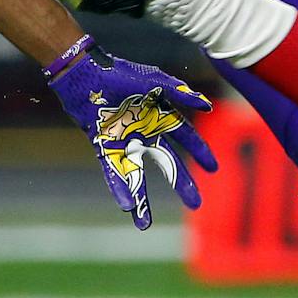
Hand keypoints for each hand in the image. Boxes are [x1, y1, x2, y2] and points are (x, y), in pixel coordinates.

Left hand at [44, 36, 217, 230]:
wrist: (84, 73)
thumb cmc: (119, 73)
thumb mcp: (154, 80)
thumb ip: (180, 92)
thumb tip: (208, 106)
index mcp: (160, 116)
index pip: (186, 137)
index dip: (200, 151)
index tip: (213, 168)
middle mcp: (145, 133)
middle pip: (168, 163)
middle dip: (182, 183)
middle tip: (195, 204)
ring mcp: (125, 142)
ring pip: (138, 176)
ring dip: (142, 201)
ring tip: (145, 224)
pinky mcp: (105, 147)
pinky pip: (113, 172)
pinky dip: (119, 188)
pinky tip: (126, 207)